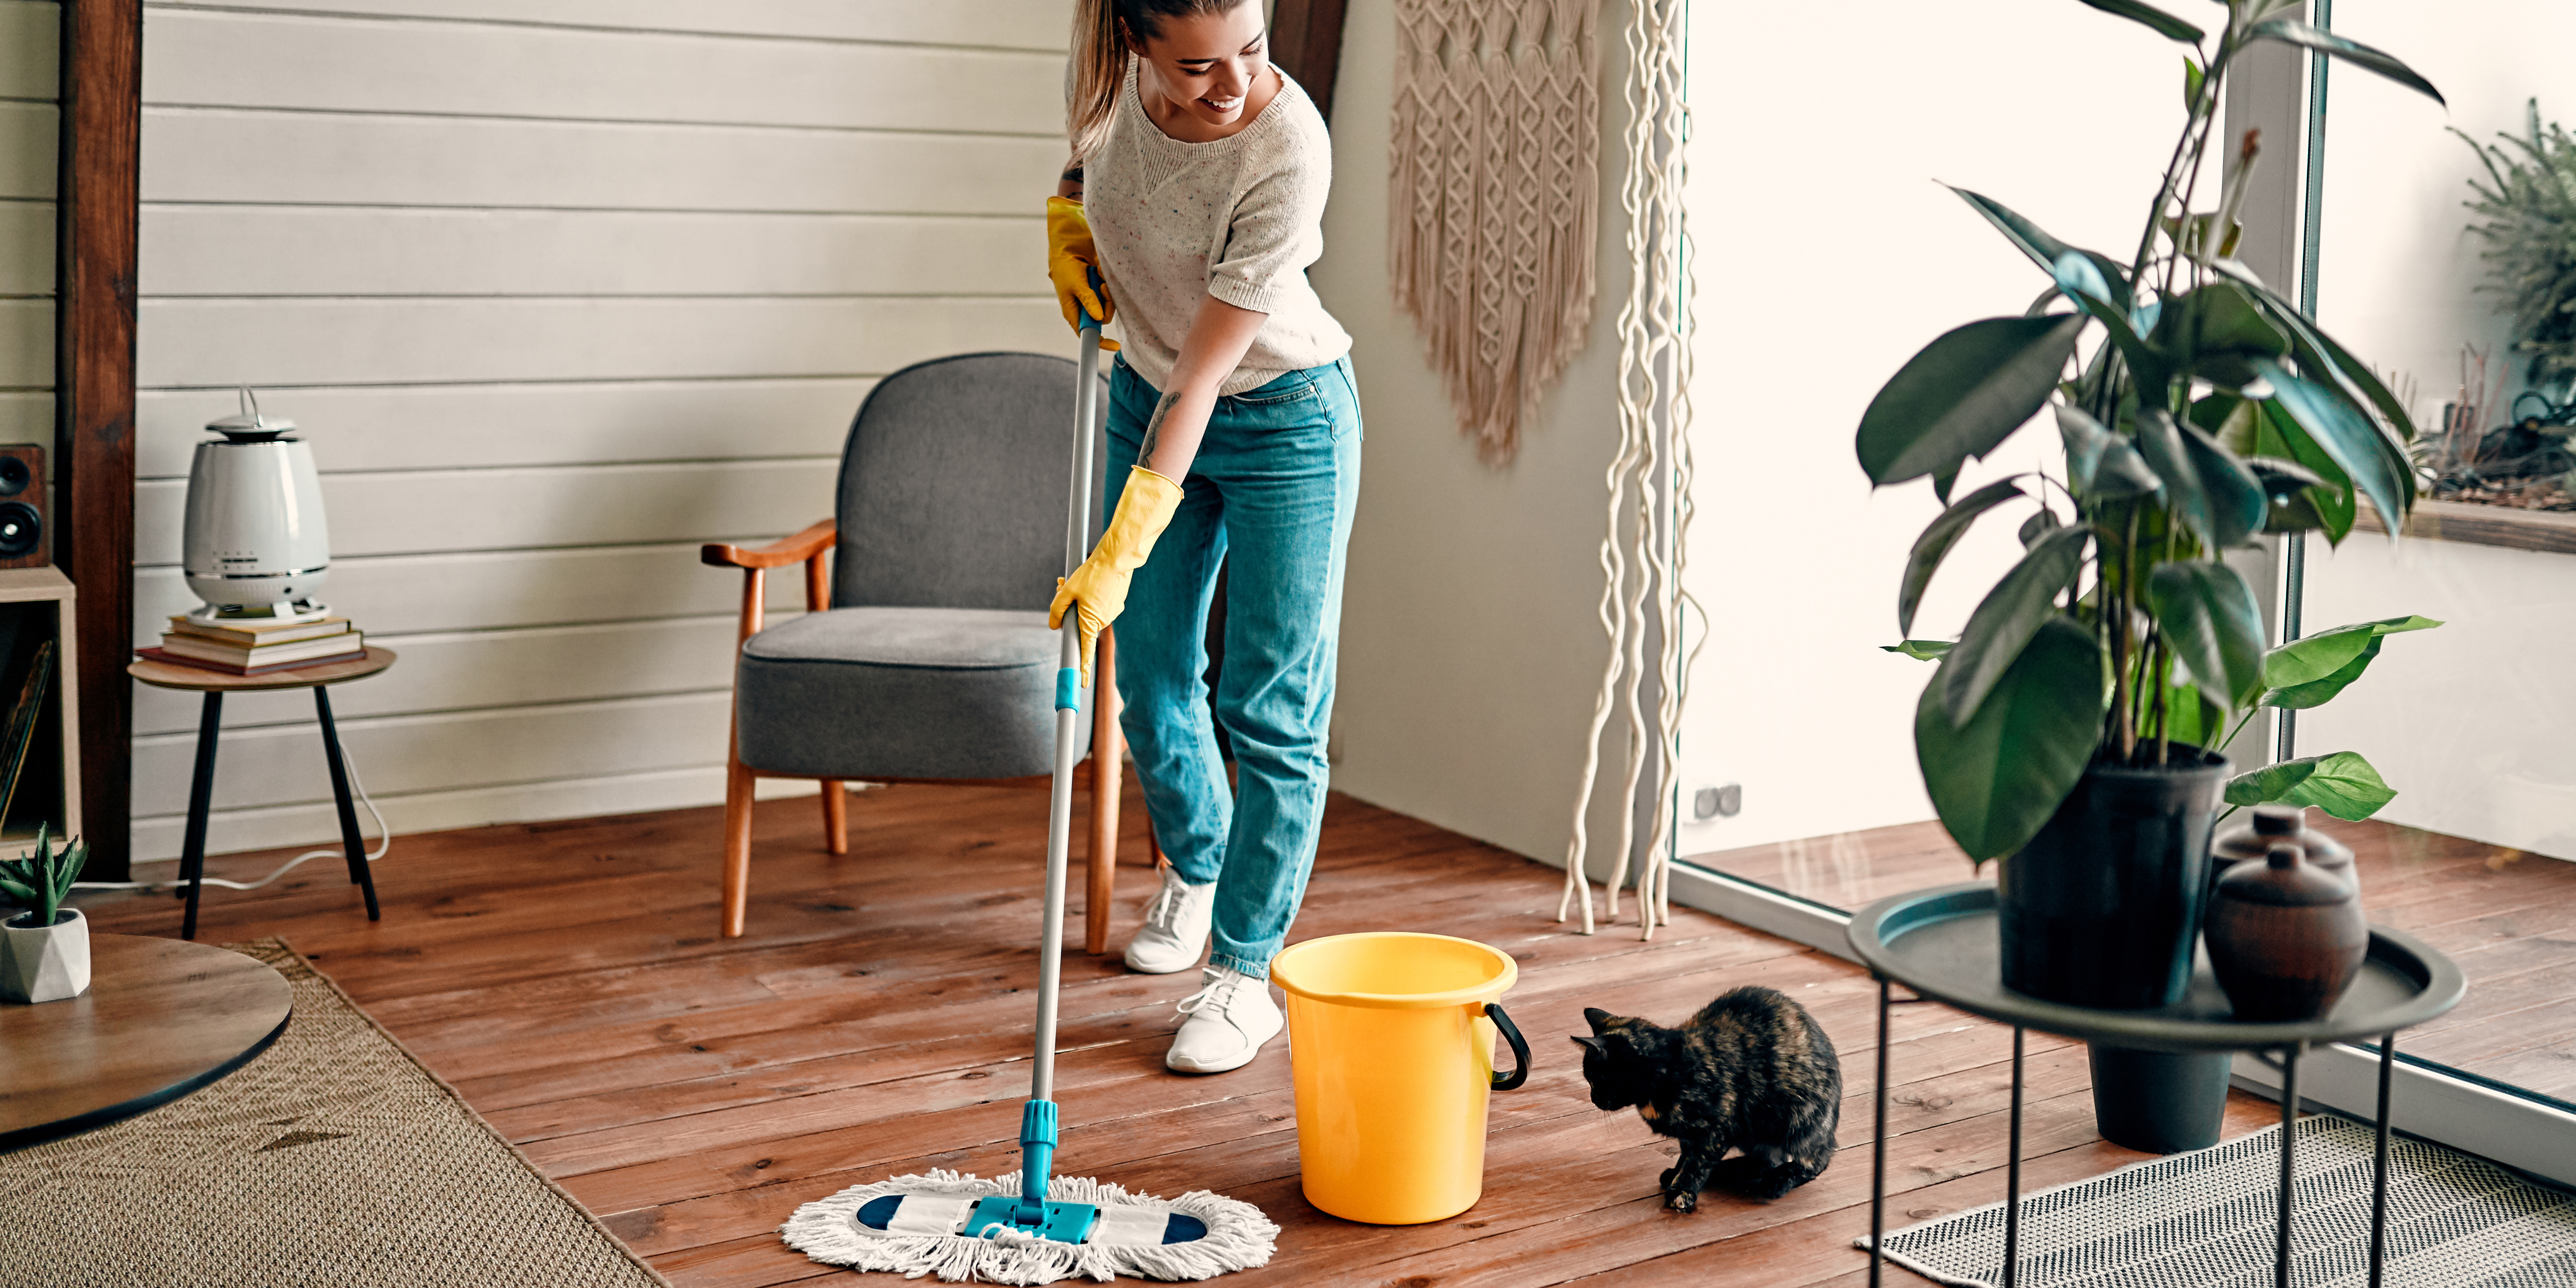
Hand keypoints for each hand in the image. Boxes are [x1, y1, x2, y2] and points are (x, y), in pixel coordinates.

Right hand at [1045, 197, 1120, 351]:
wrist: (1070, 244)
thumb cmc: (1066, 266)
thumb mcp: (1075, 283)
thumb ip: (1087, 300)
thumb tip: (1098, 318)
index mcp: (1074, 312)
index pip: (1086, 334)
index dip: (1100, 342)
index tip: (1114, 346)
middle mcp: (1086, 308)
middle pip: (1103, 318)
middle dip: (1106, 304)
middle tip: (1101, 288)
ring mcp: (1095, 298)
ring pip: (1110, 305)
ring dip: (1108, 291)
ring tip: (1099, 276)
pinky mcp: (1103, 288)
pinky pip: (1113, 292)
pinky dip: (1109, 282)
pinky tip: (1102, 272)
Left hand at [1048, 466, 1182, 682]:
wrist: (1117, 558)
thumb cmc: (1092, 574)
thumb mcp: (1067, 590)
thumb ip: (1057, 610)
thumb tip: (1054, 625)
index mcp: (1091, 623)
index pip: (1085, 652)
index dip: (1082, 670)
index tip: (1082, 685)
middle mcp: (1103, 621)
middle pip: (1081, 625)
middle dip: (1069, 612)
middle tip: (1060, 586)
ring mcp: (1111, 613)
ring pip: (1088, 613)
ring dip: (1079, 601)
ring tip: (1076, 580)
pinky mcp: (1115, 603)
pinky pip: (1098, 605)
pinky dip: (1090, 596)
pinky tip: (1091, 580)